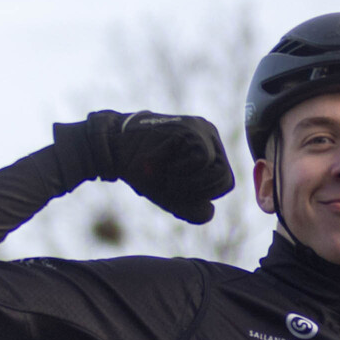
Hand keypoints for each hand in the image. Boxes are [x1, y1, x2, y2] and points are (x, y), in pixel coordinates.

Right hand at [55, 110, 235, 225]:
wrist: (115, 148)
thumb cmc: (143, 171)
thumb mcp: (170, 194)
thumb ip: (191, 207)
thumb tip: (210, 211)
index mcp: (210, 148)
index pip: (224, 182)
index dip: (203, 196)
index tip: (176, 190)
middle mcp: (209, 135)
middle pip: (224, 178)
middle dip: (198, 191)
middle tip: (170, 185)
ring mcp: (201, 129)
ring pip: (217, 170)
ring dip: (190, 183)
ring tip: (167, 176)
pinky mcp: (189, 128)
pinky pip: (202, 159)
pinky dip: (182, 171)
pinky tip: (164, 165)